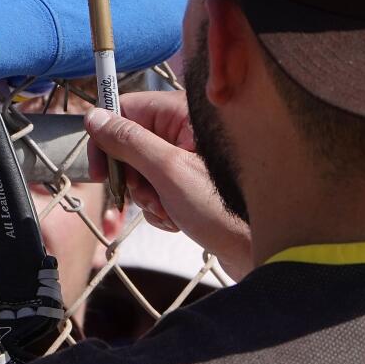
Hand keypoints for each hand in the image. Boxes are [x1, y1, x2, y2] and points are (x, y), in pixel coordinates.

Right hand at [84, 91, 251, 275]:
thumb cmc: (227, 210)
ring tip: (171, 212)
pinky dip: (162, 207)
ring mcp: (194, 157)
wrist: (270, 254)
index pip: (126, 109)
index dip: (106, 139)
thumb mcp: (168, 171)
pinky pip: (161, 188)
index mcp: (185, 113)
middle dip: (132, 176)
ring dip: (147, 197)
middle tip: (149, 196)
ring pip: (144, 170)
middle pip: (132, 142)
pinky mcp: (197, 182)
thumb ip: (128, 142)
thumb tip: (94, 117)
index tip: (100, 172)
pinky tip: (180, 220)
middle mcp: (190, 129)